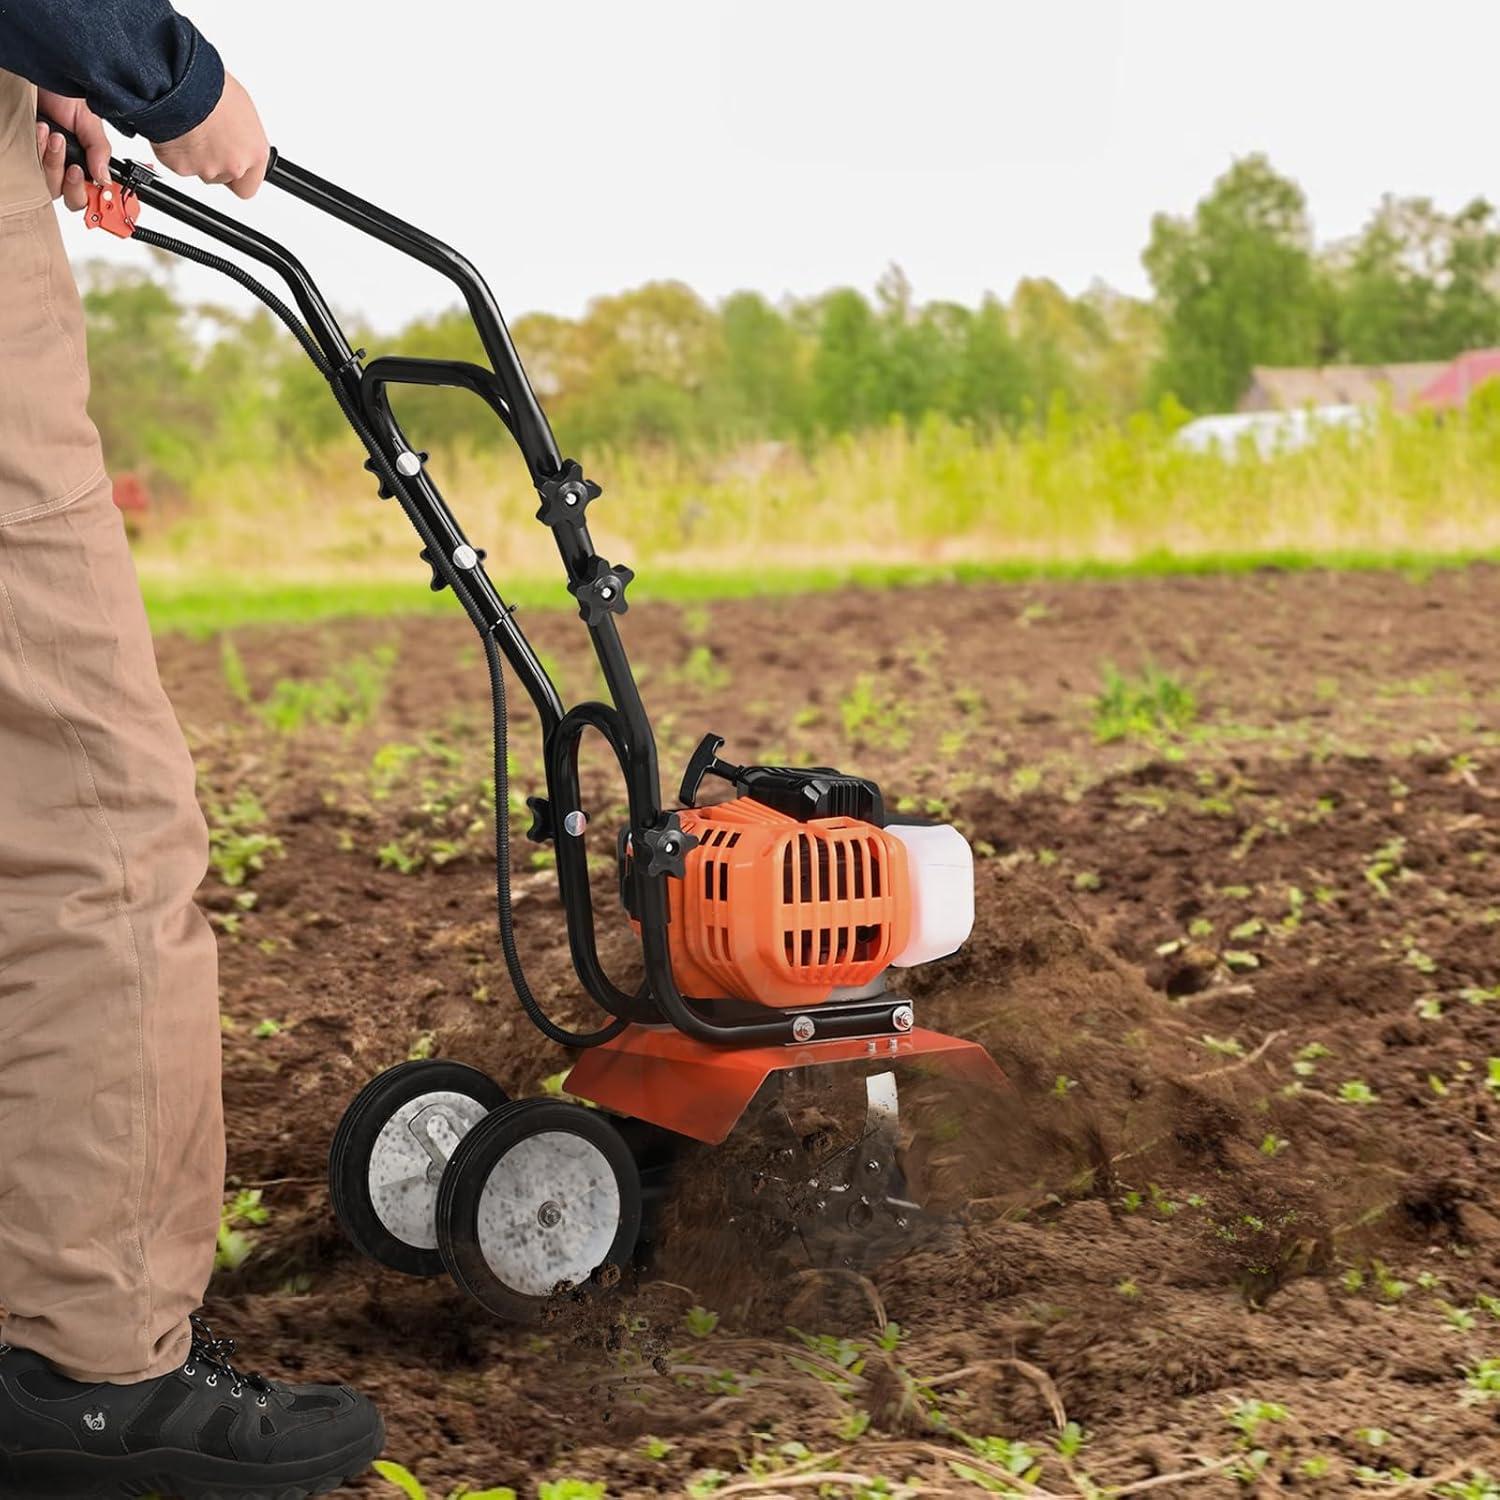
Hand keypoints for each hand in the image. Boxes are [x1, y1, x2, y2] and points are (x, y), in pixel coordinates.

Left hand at [35, 92, 111, 212]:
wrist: (38, 74)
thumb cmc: (63, 93)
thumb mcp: (90, 122)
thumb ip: (100, 152)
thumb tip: (106, 180)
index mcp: (86, 164)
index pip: (93, 197)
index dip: (99, 204)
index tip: (101, 194)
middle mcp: (65, 167)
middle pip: (70, 199)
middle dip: (72, 183)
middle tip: (74, 165)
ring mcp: (43, 162)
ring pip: (48, 186)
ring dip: (52, 163)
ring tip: (55, 136)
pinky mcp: (24, 154)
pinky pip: (28, 168)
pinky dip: (36, 151)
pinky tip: (40, 130)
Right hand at [152, 73, 268, 198]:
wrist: (180, 82)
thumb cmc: (211, 86)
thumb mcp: (241, 108)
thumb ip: (243, 136)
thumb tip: (238, 139)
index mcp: (255, 152)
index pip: (250, 184)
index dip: (239, 175)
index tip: (232, 164)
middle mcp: (235, 166)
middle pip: (224, 177)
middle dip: (215, 162)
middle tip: (207, 137)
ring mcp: (208, 169)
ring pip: (201, 171)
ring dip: (196, 156)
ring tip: (192, 128)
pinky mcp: (181, 167)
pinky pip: (177, 163)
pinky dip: (175, 150)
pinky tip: (177, 130)